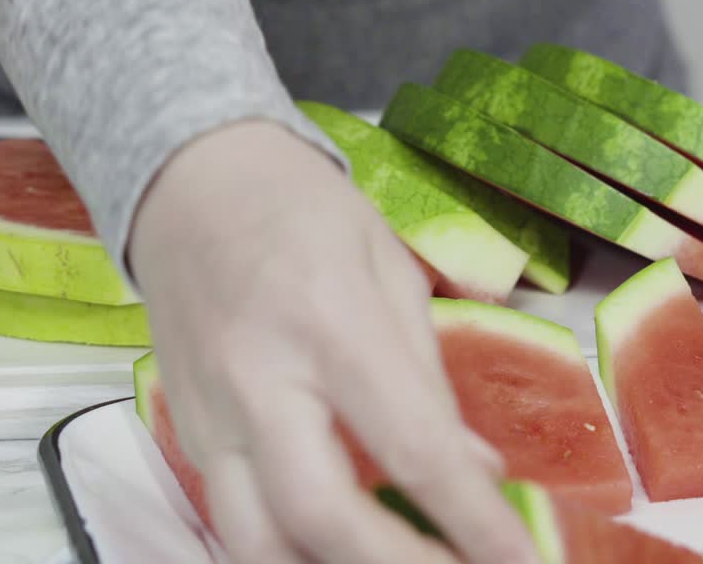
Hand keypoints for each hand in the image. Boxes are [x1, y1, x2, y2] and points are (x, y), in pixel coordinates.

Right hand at [127, 118, 537, 563]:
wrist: (188, 177)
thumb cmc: (302, 210)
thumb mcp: (390, 269)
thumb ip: (429, 379)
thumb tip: (474, 470)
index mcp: (331, 321)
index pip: (411, 446)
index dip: (472, 520)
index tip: (520, 563)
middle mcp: (259, 376)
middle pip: (317, 515)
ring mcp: (208, 410)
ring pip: (254, 542)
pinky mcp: (182, 429)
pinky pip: (231, 517)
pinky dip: (287, 548)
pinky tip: (336, 546)